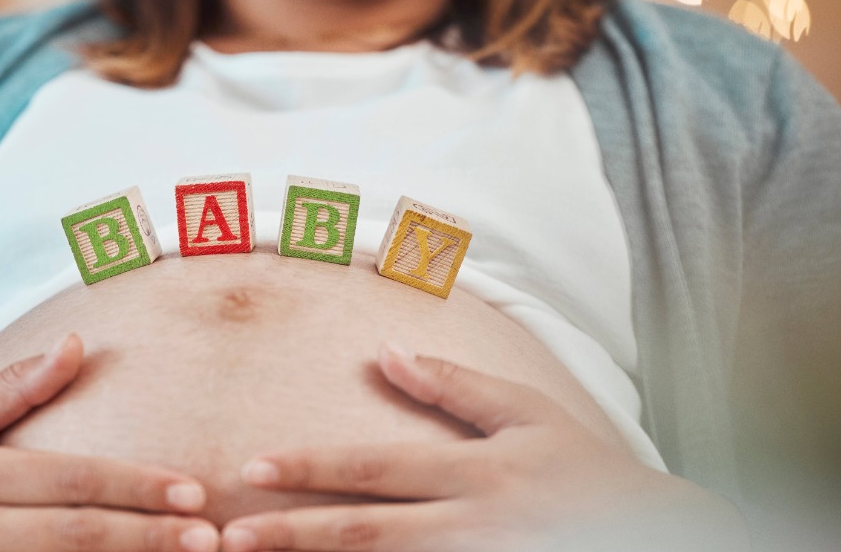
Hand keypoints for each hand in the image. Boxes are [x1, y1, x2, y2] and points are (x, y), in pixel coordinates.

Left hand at [220, 342, 748, 551]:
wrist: (654, 537)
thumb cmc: (585, 470)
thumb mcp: (530, 414)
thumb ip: (456, 385)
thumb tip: (387, 351)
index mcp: (475, 472)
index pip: (375, 468)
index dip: (311, 467)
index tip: (253, 468)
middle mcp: (469, 524)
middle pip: (365, 531)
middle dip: (293, 534)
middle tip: (230, 536)